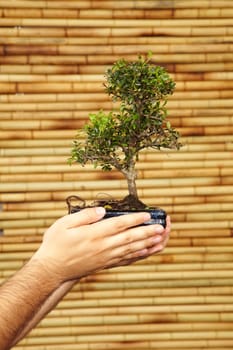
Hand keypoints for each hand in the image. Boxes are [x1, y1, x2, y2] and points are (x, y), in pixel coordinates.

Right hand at [32, 208, 169, 281]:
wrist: (52, 270)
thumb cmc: (56, 244)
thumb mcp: (64, 224)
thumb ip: (84, 216)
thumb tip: (102, 210)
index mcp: (94, 234)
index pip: (119, 225)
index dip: (134, 219)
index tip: (147, 214)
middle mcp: (103, 247)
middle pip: (130, 238)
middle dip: (148, 232)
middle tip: (162, 227)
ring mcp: (106, 257)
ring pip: (132, 249)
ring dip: (148, 243)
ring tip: (162, 238)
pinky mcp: (106, 264)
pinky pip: (126, 260)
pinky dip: (139, 255)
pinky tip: (148, 251)